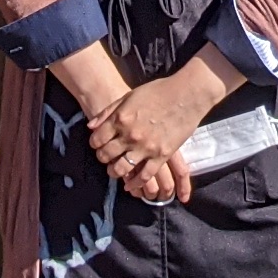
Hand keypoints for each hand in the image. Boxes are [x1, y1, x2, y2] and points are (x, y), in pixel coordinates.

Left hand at [86, 56, 231, 180]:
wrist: (186, 94)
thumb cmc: (158, 91)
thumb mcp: (129, 96)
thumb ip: (108, 112)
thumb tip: (91, 126)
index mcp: (121, 118)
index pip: (97, 139)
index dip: (94, 143)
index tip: (97, 144)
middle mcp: (130, 135)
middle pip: (107, 155)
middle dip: (102, 158)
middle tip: (105, 157)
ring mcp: (146, 147)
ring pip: (122, 168)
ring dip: (115, 172)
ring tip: (114, 171)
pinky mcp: (162, 155)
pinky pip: (145, 175)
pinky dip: (135, 183)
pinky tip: (130, 185)